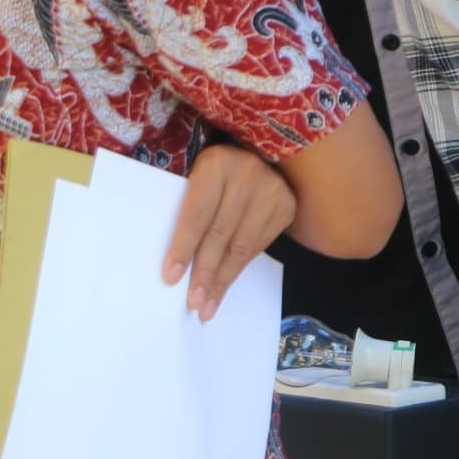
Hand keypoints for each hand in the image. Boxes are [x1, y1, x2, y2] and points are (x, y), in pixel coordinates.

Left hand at [163, 144, 298, 321]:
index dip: (183, 247)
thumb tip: (173, 260)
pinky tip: (225, 285)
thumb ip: (187, 205)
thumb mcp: (195, 175)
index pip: (198, 213)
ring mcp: (273, 191)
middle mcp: (249, 174)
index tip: (171, 278)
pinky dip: (240, 268)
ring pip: (243, 245)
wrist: (261, 152)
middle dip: (205, 273)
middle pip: (221, 234)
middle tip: (194, 303)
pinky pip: (259, 246)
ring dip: (223, 280)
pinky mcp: (287, 206)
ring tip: (208, 306)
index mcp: (217, 163)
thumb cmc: (215, 170)